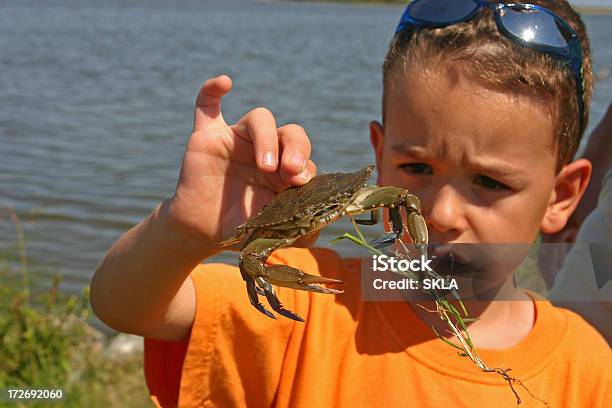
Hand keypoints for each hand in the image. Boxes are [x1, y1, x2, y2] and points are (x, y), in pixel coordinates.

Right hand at [164, 75, 315, 248]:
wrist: (202, 232)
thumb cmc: (242, 228)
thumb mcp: (274, 230)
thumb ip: (301, 227)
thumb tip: (325, 221)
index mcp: (285, 169)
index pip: (304, 156)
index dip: (306, 166)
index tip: (300, 185)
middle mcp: (265, 149)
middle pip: (290, 132)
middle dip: (297, 147)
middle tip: (292, 169)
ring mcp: (237, 140)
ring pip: (260, 118)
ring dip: (267, 138)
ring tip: (266, 165)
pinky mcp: (207, 137)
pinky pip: (207, 105)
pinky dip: (212, 90)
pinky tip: (225, 82)